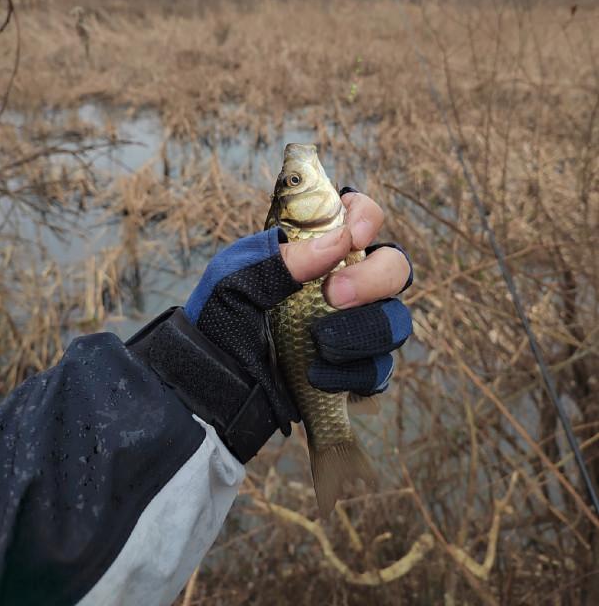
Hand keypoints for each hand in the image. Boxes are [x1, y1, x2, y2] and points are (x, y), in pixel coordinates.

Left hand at [171, 190, 411, 460]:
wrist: (212, 391)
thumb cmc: (218, 325)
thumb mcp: (234, 284)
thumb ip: (281, 260)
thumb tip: (338, 241)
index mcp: (315, 251)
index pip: (359, 216)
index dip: (366, 217)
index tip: (353, 237)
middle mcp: (344, 284)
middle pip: (393, 265)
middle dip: (374, 277)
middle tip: (335, 294)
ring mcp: (355, 329)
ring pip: (394, 319)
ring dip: (364, 328)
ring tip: (320, 341)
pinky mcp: (357, 371)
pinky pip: (379, 368)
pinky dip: (352, 371)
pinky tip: (317, 375)